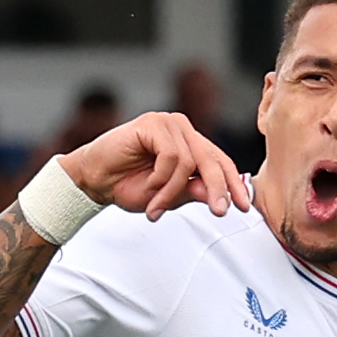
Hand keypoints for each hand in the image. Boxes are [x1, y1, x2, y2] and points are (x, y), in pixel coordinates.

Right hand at [56, 113, 250, 223]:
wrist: (93, 180)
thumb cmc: (126, 185)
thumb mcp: (167, 196)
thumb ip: (193, 192)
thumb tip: (222, 197)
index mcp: (189, 144)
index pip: (220, 161)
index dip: (233, 184)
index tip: (243, 206)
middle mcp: (182, 130)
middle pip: (211, 160)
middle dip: (217, 189)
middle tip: (220, 212)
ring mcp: (168, 124)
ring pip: (190, 162)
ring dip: (172, 191)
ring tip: (155, 207)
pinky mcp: (153, 124)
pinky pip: (171, 157)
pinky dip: (161, 179)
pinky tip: (148, 188)